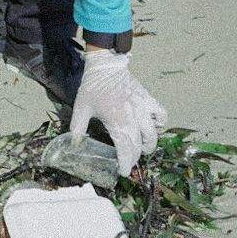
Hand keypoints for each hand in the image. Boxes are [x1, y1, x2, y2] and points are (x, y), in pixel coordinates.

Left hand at [68, 51, 167, 175]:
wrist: (106, 66)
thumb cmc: (93, 87)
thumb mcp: (81, 108)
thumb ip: (77, 128)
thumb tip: (74, 144)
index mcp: (118, 122)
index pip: (126, 151)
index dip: (125, 164)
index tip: (122, 171)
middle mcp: (134, 118)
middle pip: (139, 147)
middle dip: (134, 158)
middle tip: (127, 161)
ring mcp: (144, 109)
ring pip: (154, 135)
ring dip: (148, 145)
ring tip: (140, 147)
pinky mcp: (148, 100)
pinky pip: (162, 115)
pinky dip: (160, 124)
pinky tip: (152, 126)